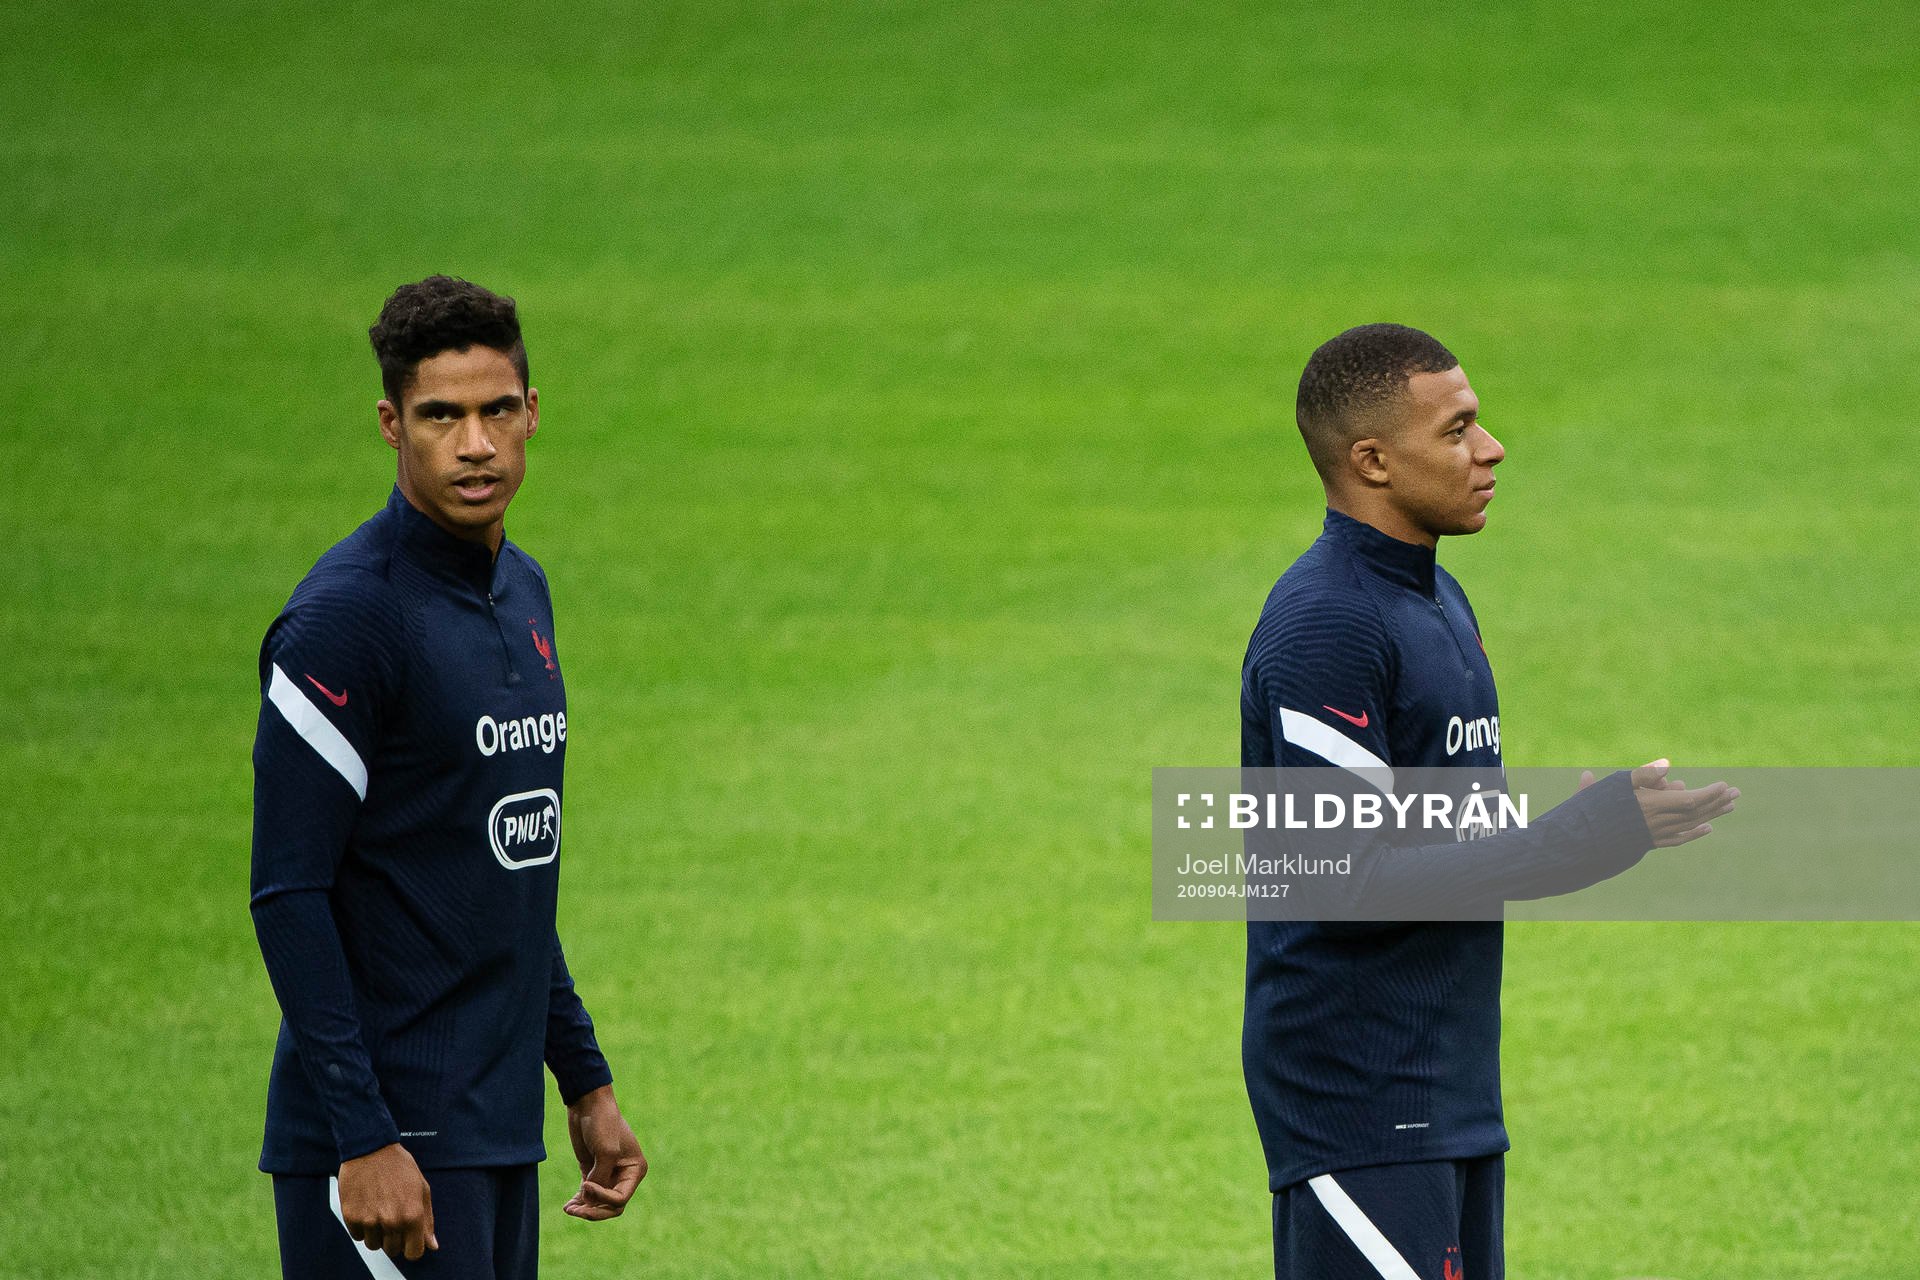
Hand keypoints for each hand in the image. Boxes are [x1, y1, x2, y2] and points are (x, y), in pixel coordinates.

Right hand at [337, 1143, 435, 1260]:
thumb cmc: (398, 1166)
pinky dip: (362, 1227)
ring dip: (377, 1233)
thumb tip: (432, 1245)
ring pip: (374, 1245)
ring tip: (379, 1211)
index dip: (412, 1248)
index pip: (413, 1253)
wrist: (370, 1149)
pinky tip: (367, 1208)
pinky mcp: (351, 1217)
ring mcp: (370, 1220)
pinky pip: (358, 1236)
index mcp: (413, 1215)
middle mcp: (391, 1221)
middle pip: (393, 1250)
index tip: (409, 1240)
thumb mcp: (422, 1189)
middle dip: (394, 1238)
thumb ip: (427, 1220)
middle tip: (393, 1217)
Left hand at [564, 1084, 646, 1220]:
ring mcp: (607, 1174)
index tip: (586, 1182)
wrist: (588, 1105)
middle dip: (594, 1212)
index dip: (602, 1197)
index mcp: (635, 1169)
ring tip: (569, 1209)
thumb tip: (589, 1202)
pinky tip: (568, 1206)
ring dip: (584, 1209)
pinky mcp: (592, 1172)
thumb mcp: (605, 1152)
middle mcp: (624, 1175)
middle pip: (612, 1207)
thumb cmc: (603, 1124)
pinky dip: (579, 1202)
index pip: (620, 1198)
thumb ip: (600, 1179)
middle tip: (577, 1211)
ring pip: (599, 1204)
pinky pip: (588, 1195)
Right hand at [1580, 758, 1738, 847]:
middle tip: (1736, 794)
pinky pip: (1677, 839)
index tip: (1724, 785)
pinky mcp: (1648, 842)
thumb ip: (1642, 774)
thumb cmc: (1594, 808)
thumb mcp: (1615, 784)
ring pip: (1689, 825)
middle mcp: (1657, 822)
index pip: (1689, 800)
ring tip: (1729, 807)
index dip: (1709, 794)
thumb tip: (1668, 765)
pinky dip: (1693, 834)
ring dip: (1711, 815)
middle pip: (1694, 812)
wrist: (1580, 841)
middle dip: (1716, 802)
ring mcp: (1654, 834)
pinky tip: (1707, 829)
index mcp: (1650, 806)